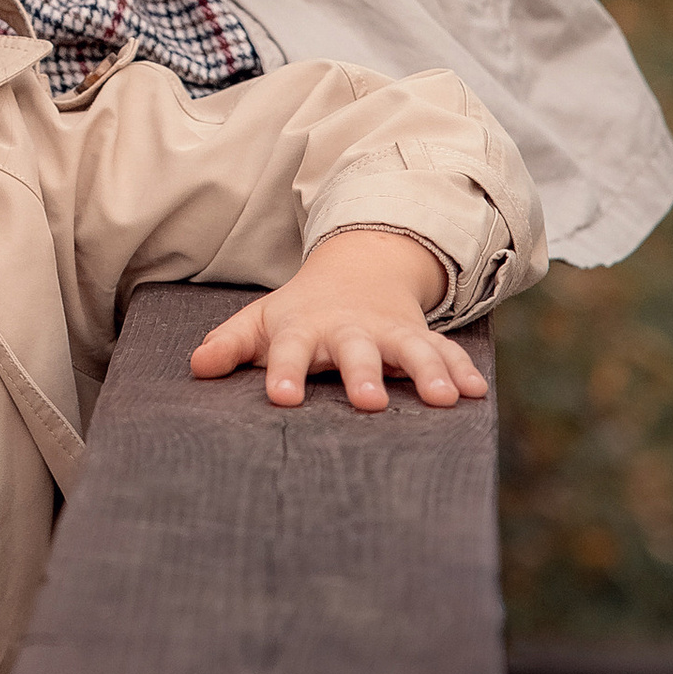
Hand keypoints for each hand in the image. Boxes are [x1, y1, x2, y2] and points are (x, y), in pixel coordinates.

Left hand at [187, 228, 487, 413]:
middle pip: (356, 351)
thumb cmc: (299, 312)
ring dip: (427, 372)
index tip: (281, 397)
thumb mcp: (260, 321)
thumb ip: (229, 344)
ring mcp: (388, 332)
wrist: (355, 271)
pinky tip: (476, 392)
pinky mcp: (420, 337)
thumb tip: (196, 366)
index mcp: (304, 328)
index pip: (289, 350)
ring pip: (411, 350)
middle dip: (363, 374)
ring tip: (443, 399)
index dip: (284, 373)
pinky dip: (461, 369)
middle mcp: (349, 330)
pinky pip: (446, 351)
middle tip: (367, 402)